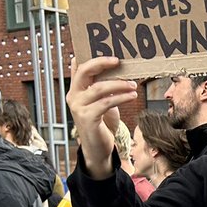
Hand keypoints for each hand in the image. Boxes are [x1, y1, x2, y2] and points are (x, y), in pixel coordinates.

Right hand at [65, 56, 136, 178]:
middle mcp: (73, 97)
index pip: (80, 68)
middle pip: (84, 72)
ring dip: (119, 84)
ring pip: (99, 88)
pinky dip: (121, 97)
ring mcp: (79, 108)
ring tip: (133, 85)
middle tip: (119, 62)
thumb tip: (107, 69)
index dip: (95, 60)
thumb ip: (99, 86)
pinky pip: (106, 103)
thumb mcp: (101, 102)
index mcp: (75, 90)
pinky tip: (132, 96)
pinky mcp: (88, 118)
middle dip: (102, 64)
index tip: (113, 57)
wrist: (98, 149)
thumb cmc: (101, 124)